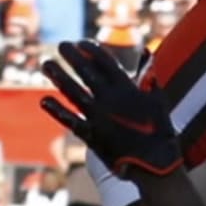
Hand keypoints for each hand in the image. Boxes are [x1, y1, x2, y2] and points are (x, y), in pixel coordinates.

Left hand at [40, 41, 181, 179]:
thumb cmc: (160, 131)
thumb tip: (146, 52)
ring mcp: (97, 116)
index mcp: (128, 89)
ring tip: (46, 64)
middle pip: (86, 72)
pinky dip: (56, 110)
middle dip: (72, 57)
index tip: (82, 42)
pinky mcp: (90, 134)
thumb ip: (149, 76)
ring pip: (72, 92)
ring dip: (58, 77)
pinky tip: (45, 100)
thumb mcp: (158, 100)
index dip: (92, 50)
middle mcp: (109, 99)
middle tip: (61, 45)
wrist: (153, 164)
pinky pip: (69, 119)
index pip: (106, 62)